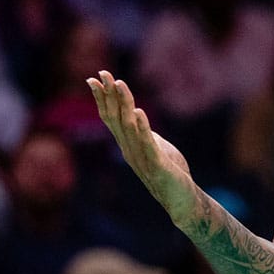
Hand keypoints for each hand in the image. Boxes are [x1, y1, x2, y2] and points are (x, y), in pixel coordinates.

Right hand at [86, 71, 193, 219]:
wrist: (180, 199)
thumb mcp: (153, 145)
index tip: (93, 78)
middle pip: (114, 118)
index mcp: (127, 143)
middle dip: (108, 94)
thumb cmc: (169, 171)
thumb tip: (136, 114)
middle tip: (101, 73)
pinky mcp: (156, 165)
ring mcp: (141, 157)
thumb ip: (143, 131)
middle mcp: (129, 149)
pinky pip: (147, 143)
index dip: (101, 98)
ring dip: (123, 104)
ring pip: (128, 127)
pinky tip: (139, 112)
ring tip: (119, 84)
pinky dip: (142, 127)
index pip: (109, 117)